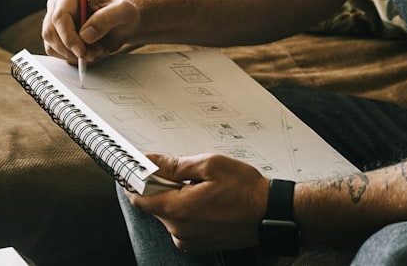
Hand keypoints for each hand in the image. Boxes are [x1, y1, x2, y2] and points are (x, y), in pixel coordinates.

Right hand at [42, 0, 139, 64]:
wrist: (122, 23)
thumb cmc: (122, 12)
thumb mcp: (123, 11)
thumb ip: (106, 18)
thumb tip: (85, 35)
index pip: (60, 17)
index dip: (69, 37)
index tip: (82, 51)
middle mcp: (58, 5)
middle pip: (51, 33)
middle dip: (72, 49)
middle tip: (95, 53)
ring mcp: (54, 21)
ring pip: (52, 45)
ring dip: (74, 55)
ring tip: (97, 51)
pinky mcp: (56, 36)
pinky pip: (56, 53)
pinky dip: (72, 58)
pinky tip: (90, 53)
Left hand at [127, 153, 268, 252]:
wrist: (270, 213)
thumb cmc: (245, 189)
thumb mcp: (209, 165)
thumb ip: (174, 165)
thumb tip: (150, 161)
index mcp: (178, 209)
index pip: (138, 197)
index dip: (137, 179)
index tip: (141, 167)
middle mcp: (179, 230)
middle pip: (153, 204)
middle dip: (162, 185)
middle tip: (185, 173)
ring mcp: (188, 240)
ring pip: (167, 213)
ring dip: (176, 197)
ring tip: (201, 188)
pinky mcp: (196, 244)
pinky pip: (180, 223)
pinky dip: (186, 209)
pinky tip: (206, 201)